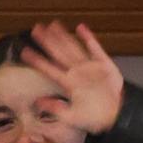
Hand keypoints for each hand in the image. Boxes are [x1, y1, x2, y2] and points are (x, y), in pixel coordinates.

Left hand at [16, 20, 124, 135]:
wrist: (117, 115)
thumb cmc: (95, 117)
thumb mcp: (72, 117)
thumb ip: (56, 109)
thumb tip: (38, 103)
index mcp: (68, 84)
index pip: (49, 69)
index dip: (37, 61)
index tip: (25, 52)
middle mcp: (76, 73)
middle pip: (58, 53)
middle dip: (47, 41)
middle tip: (36, 29)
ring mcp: (89, 67)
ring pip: (73, 48)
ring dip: (63, 36)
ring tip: (53, 25)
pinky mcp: (104, 64)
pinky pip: (95, 49)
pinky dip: (88, 39)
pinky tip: (80, 28)